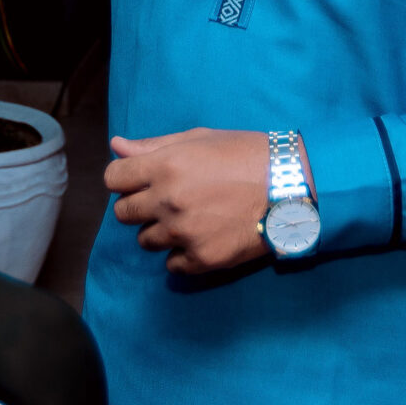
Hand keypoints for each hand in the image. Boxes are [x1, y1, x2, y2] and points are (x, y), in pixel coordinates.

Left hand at [105, 128, 308, 275]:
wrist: (293, 186)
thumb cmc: (247, 154)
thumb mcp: (200, 139)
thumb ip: (154, 146)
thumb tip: (116, 146)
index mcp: (165, 165)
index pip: (112, 178)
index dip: (125, 179)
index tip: (140, 180)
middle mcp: (168, 200)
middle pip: (123, 213)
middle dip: (139, 206)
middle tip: (166, 201)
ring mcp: (184, 232)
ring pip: (145, 241)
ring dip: (160, 231)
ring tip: (190, 219)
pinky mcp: (202, 258)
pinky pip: (171, 265)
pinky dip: (182, 255)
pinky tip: (202, 238)